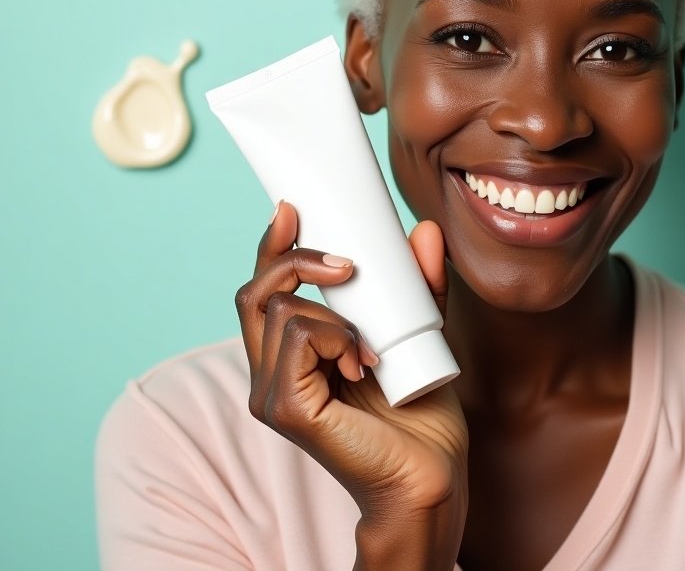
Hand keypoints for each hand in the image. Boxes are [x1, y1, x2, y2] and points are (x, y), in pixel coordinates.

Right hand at [234, 201, 468, 523]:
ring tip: (369, 348)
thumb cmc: (419, 413)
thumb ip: (419, 285)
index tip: (292, 210)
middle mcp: (270, 374)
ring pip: (283, 310)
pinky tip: (363, 363)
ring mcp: (273, 394)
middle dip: (296, 260)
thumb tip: (424, 231)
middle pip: (254, 292)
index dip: (270, 247)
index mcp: (290, 356)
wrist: (431, 475)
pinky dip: (336, 336)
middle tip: (347, 265)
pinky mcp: (289, 409)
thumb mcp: (418, 331)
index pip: (262, 292)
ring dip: (335, 314)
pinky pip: (299, 338)